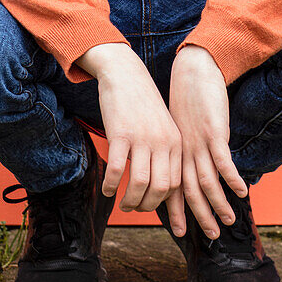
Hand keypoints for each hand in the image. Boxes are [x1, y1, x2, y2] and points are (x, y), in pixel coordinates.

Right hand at [75, 43, 182, 214]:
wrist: (126, 74)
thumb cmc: (142, 104)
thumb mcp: (162, 127)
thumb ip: (164, 151)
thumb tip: (161, 185)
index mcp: (174, 141)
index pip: (175, 184)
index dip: (161, 201)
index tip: (148, 204)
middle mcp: (161, 141)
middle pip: (159, 188)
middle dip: (146, 206)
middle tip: (133, 208)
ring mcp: (141, 138)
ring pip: (138, 184)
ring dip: (129, 201)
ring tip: (121, 204)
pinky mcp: (120, 133)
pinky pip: (116, 169)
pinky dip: (110, 185)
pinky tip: (106, 189)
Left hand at [165, 45, 248, 238]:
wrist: (193, 71)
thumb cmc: (187, 98)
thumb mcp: (181, 126)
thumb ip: (185, 147)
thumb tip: (192, 165)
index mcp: (175, 151)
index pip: (173, 187)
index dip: (177, 210)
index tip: (181, 232)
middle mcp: (185, 151)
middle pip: (190, 190)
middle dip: (201, 215)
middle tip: (212, 234)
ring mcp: (199, 142)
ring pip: (207, 181)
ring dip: (218, 203)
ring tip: (230, 220)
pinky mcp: (214, 132)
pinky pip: (223, 161)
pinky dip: (232, 178)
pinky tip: (242, 191)